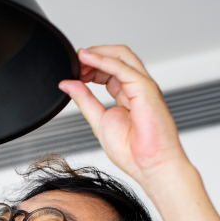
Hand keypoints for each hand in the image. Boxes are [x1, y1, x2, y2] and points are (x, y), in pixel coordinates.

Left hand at [58, 46, 190, 188]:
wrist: (151, 167)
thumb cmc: (133, 152)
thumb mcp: (98, 120)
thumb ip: (84, 100)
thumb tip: (68, 84)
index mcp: (128, 95)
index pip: (110, 69)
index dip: (91, 66)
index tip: (75, 71)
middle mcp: (137, 87)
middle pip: (117, 57)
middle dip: (93, 56)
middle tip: (75, 64)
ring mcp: (143, 86)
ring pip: (122, 56)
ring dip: (97, 53)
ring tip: (79, 59)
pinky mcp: (145, 88)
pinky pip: (122, 67)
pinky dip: (103, 60)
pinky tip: (87, 59)